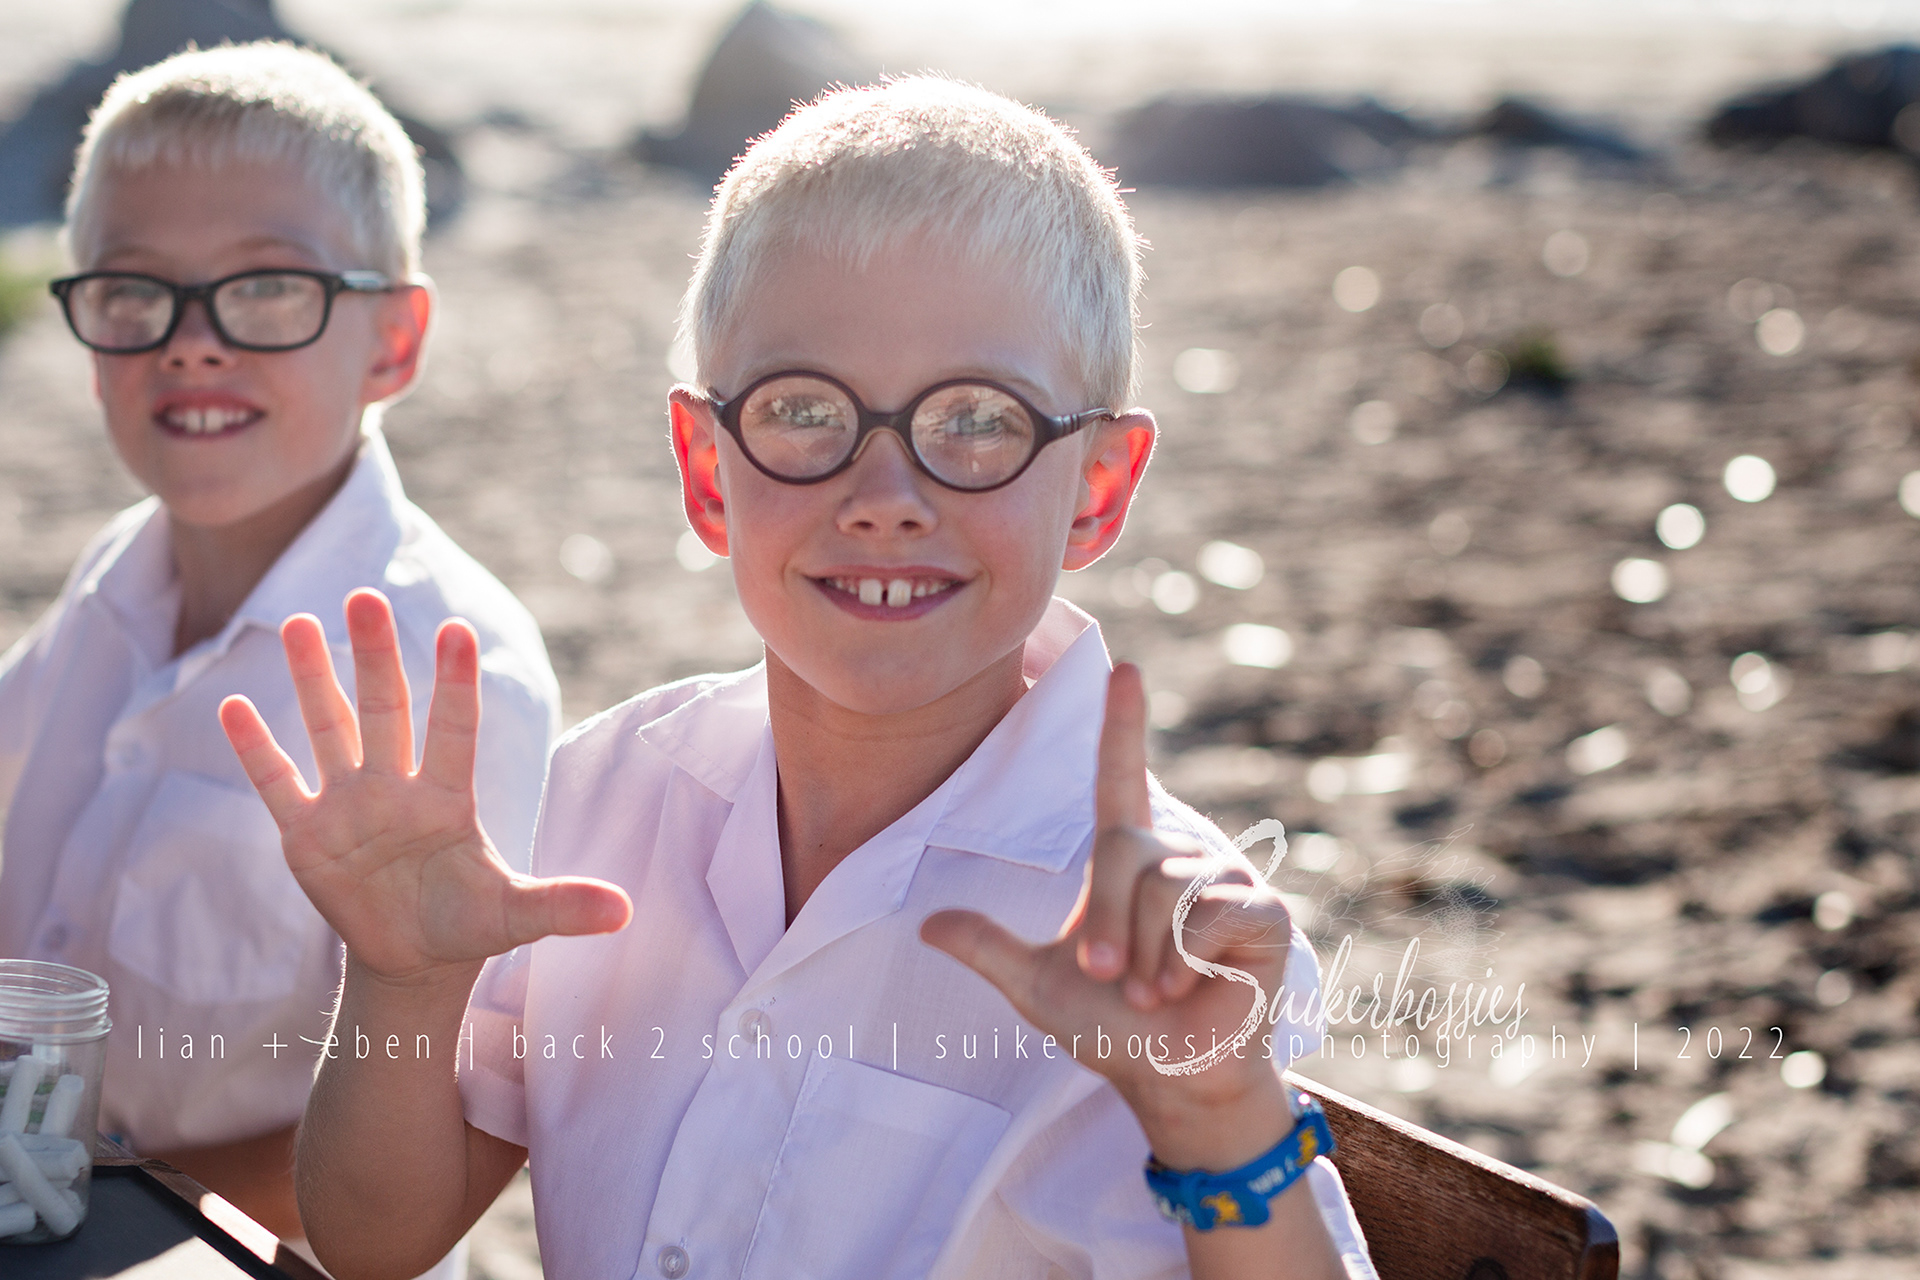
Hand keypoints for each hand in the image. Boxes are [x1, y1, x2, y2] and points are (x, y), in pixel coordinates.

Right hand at [219, 589, 631, 987]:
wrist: (413, 958)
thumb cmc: (468, 923)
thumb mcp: (516, 917)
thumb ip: (563, 905)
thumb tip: (626, 912)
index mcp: (449, 798)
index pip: (454, 728)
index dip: (455, 683)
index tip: (458, 630)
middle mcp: (396, 787)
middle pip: (385, 709)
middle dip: (375, 657)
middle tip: (365, 597)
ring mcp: (348, 805)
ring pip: (330, 728)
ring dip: (313, 679)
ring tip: (300, 621)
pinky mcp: (306, 834)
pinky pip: (278, 782)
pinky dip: (256, 748)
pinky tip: (234, 706)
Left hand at [921, 663, 1295, 1167]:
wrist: (1170, 1080)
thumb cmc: (1115, 1030)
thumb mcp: (1037, 988)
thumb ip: (988, 948)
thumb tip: (926, 922)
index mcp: (1130, 861)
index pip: (1121, 778)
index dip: (1122, 724)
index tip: (1125, 668)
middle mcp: (1179, 857)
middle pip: (1125, 852)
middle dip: (1107, 927)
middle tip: (1111, 980)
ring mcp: (1226, 881)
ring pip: (1163, 887)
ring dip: (1146, 956)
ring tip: (1156, 993)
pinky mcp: (1262, 913)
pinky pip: (1207, 915)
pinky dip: (1186, 962)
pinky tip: (1195, 988)